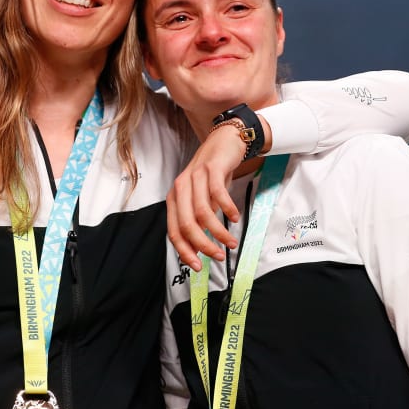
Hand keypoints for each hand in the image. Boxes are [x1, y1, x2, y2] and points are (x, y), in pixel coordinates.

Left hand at [166, 123, 245, 270]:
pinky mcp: (212, 169)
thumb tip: (199, 248)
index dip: (185, 251)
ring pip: (203, 213)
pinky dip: (228, 209)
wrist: (224, 141)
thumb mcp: (201, 198)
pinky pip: (218, 194)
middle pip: (187, 225)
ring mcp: (196, 177)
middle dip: (203, 245)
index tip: (198, 266)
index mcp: (174, 198)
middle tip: (218, 256)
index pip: (174, 231)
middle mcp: (181, 187)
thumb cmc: (212, 173)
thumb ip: (198, 219)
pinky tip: (234, 217)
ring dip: (219, 232)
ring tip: (231, 242)